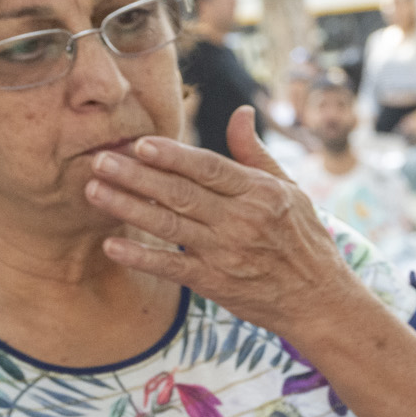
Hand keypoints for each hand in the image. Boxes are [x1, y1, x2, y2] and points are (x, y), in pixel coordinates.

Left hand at [87, 105, 370, 340]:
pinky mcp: (216, 283)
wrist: (321, 303)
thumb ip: (256, 154)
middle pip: (180, 193)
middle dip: (136, 175)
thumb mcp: (291, 192)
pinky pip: (172, 268)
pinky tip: (112, 246)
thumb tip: (240, 113)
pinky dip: (141, 257)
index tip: (139, 142)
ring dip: (128, 208)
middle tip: (99, 159)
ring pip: (169, 226)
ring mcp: (227, 254)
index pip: (209, 168)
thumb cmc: (306, 242)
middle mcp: (242, 221)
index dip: (172, 155)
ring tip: (94, 191)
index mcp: (260, 193)